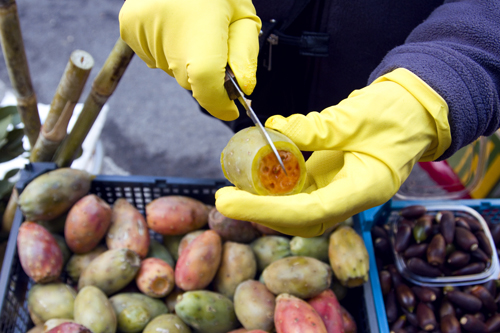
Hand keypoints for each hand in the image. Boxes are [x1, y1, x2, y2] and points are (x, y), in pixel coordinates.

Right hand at [119, 0, 260, 120]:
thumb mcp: (242, 15)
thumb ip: (245, 56)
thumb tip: (242, 88)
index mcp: (196, 34)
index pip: (205, 88)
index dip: (220, 103)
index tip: (231, 107)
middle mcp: (163, 38)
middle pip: (189, 80)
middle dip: (206, 76)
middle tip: (216, 50)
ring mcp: (141, 32)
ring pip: (171, 69)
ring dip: (186, 60)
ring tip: (193, 29)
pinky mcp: (128, 27)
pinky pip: (154, 55)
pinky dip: (168, 49)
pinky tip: (175, 26)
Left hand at [215, 68, 451, 236]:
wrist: (415, 111)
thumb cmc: (396, 113)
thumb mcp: (356, 116)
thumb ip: (316, 128)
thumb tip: (274, 128)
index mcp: (365, 188)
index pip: (309, 211)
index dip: (266, 210)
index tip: (229, 202)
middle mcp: (352, 198)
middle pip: (301, 220)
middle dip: (261, 213)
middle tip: (226, 198)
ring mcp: (341, 191)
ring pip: (299, 211)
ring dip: (266, 203)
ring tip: (235, 188)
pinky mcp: (332, 181)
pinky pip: (301, 192)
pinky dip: (277, 187)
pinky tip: (257, 175)